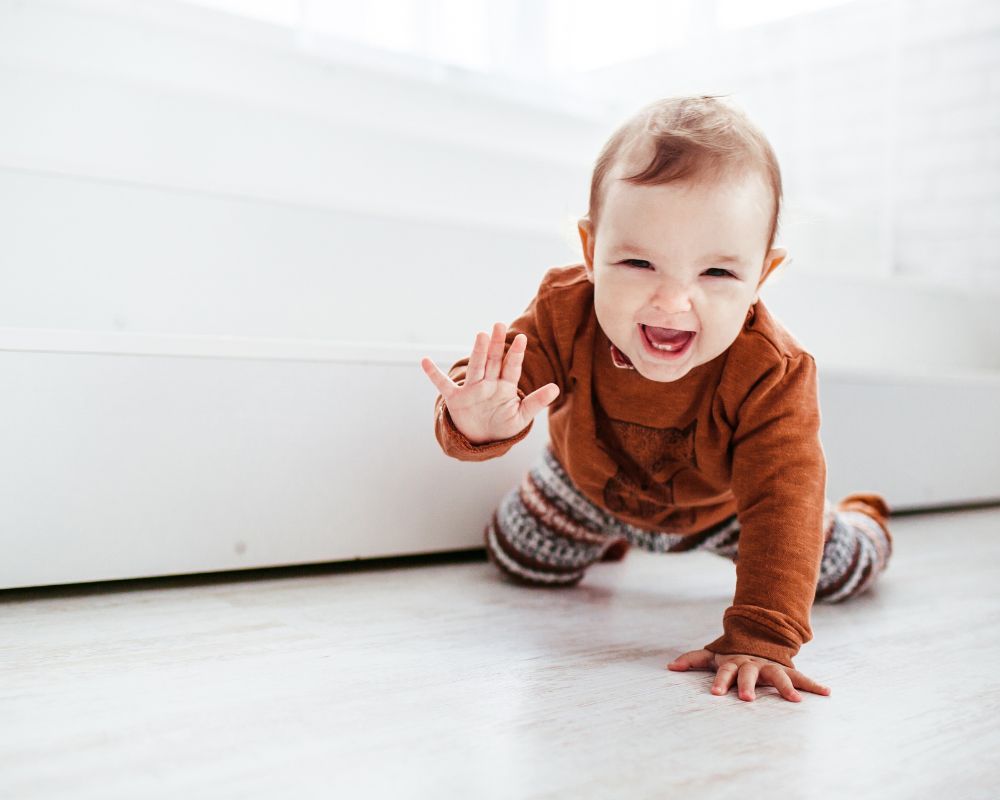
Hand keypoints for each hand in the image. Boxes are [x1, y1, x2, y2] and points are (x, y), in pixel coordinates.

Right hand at [420, 322, 559, 444]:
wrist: (482, 439)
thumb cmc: (503, 425)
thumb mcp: (521, 417)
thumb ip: (536, 402)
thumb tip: (557, 389)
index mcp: (505, 387)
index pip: (512, 368)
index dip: (516, 354)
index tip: (522, 339)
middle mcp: (488, 383)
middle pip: (493, 361)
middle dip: (497, 344)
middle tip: (499, 325)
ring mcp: (472, 390)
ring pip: (476, 368)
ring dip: (478, 352)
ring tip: (481, 336)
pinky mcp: (456, 399)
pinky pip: (443, 385)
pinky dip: (433, 374)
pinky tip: (424, 361)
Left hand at [666, 648, 830, 702]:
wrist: (760, 637)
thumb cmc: (732, 654)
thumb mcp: (713, 655)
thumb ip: (693, 659)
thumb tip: (669, 667)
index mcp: (734, 661)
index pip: (724, 671)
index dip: (719, 681)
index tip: (714, 693)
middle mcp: (753, 664)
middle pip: (750, 674)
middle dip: (747, 685)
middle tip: (745, 699)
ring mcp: (771, 666)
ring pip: (779, 675)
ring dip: (786, 688)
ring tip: (795, 701)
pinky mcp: (787, 670)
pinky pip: (802, 678)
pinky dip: (814, 685)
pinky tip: (827, 693)